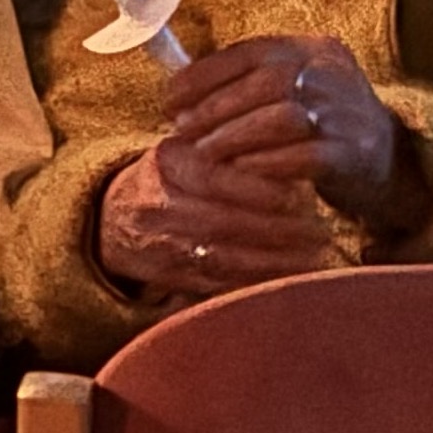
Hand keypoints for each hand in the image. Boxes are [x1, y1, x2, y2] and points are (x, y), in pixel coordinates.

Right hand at [95, 134, 341, 300]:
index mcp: (165, 163)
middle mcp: (156, 203)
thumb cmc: (174, 176)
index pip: (212, 177)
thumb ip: (233, 152)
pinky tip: (287, 278)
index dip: (257, 191)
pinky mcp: (167, 275)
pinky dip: (255, 281)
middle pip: (220, 221)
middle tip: (319, 232)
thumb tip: (295, 158)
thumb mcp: (191, 149)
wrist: (113, 215)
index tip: (297, 197)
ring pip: (220, 257)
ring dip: (273, 261)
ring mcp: (159, 243)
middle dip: (276, 230)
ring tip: (314, 257)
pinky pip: (215, 283)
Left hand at [164, 34, 417, 229]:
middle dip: (214, 108)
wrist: (389, 160)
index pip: (252, 52)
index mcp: (313, 49)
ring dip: (233, 137)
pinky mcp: (355, 154)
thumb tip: (177, 91)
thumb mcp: (289, 88)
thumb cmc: (320, 121)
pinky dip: (265, 163)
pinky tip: (240, 169)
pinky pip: (305, 156)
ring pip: (281, 119)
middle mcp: (333, 73)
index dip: (204, 75)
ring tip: (204, 152)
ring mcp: (348, 113)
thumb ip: (244, 83)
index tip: (170, 99)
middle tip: (183, 130)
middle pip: (265, 83)